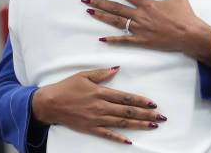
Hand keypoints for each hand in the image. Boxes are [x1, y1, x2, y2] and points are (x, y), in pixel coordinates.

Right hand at [32, 67, 166, 144]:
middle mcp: (101, 107)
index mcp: (101, 93)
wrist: (49, 104)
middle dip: (146, 114)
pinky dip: (119, 138)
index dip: (141, 100)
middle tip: (161, 117)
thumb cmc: (67, 87)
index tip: (153, 103)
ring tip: (152, 126)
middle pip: (128, 111)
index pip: (125, 97)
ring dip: (138, 124)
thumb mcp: (84, 75)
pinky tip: (130, 141)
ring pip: (122, 123)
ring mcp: (96, 119)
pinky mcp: (91, 128)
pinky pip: (107, 134)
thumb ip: (102, 73)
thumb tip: (117, 68)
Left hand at [83, 0, 210, 66]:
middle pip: (116, 8)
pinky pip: (124, 40)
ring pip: (116, 22)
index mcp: (148, 4)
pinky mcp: (142, 41)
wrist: (189, 34)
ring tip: (90, 12)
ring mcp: (140, 29)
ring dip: (102, 17)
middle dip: (100, 2)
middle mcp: (140, 16)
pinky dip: (113, 40)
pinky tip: (102, 39)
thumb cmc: (185, 15)